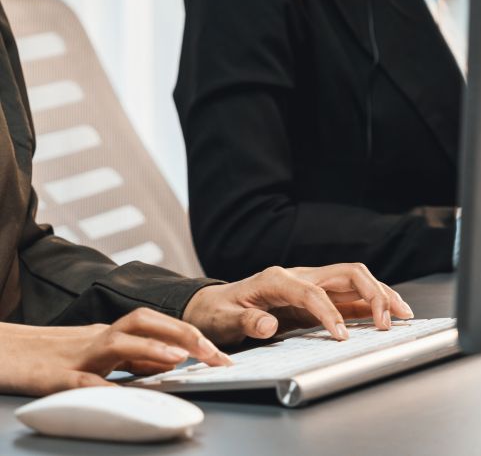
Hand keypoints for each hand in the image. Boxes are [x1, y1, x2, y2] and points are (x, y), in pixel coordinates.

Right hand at [0, 308, 230, 396]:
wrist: (2, 355)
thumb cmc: (52, 359)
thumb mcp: (101, 356)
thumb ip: (136, 358)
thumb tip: (174, 362)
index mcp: (112, 335)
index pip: (158, 325)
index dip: (192, 335)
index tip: (221, 355)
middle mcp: (99, 338)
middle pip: (144, 321)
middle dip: (184, 334)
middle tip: (214, 354)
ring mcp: (77, 355)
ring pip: (117, 341)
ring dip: (151, 347)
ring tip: (180, 357)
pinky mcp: (55, 376)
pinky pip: (81, 380)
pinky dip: (103, 386)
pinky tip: (121, 396)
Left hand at [183, 263, 414, 344]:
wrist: (213, 306)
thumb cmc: (218, 312)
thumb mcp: (224, 319)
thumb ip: (247, 320)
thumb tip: (268, 324)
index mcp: (278, 279)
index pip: (314, 291)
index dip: (331, 313)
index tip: (342, 336)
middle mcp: (300, 276)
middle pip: (347, 273)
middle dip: (374, 293)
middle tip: (391, 320)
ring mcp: (311, 283)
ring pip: (355, 281)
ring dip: (381, 294)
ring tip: (403, 314)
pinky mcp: (317, 296)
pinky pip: (349, 296)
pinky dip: (370, 305)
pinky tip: (386, 317)